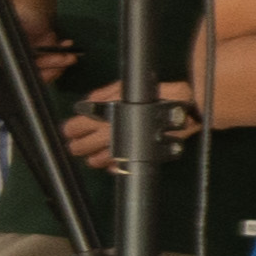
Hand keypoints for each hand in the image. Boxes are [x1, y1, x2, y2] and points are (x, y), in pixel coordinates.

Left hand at [60, 78, 192, 172]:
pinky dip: (112, 166)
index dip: (71, 130)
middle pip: (81, 147)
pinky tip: (112, 161)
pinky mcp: (138, 157)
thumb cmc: (154, 94)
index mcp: (104, 115)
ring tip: (94, 154)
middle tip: (78, 145)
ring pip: (96, 161)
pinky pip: (117, 168)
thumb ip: (103, 94)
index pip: (75, 127)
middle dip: (78, 146)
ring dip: (93, 157)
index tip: (71, 131)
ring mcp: (123, 148)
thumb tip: (86, 102)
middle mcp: (110, 134)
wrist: (185, 108)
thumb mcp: (125, 87)